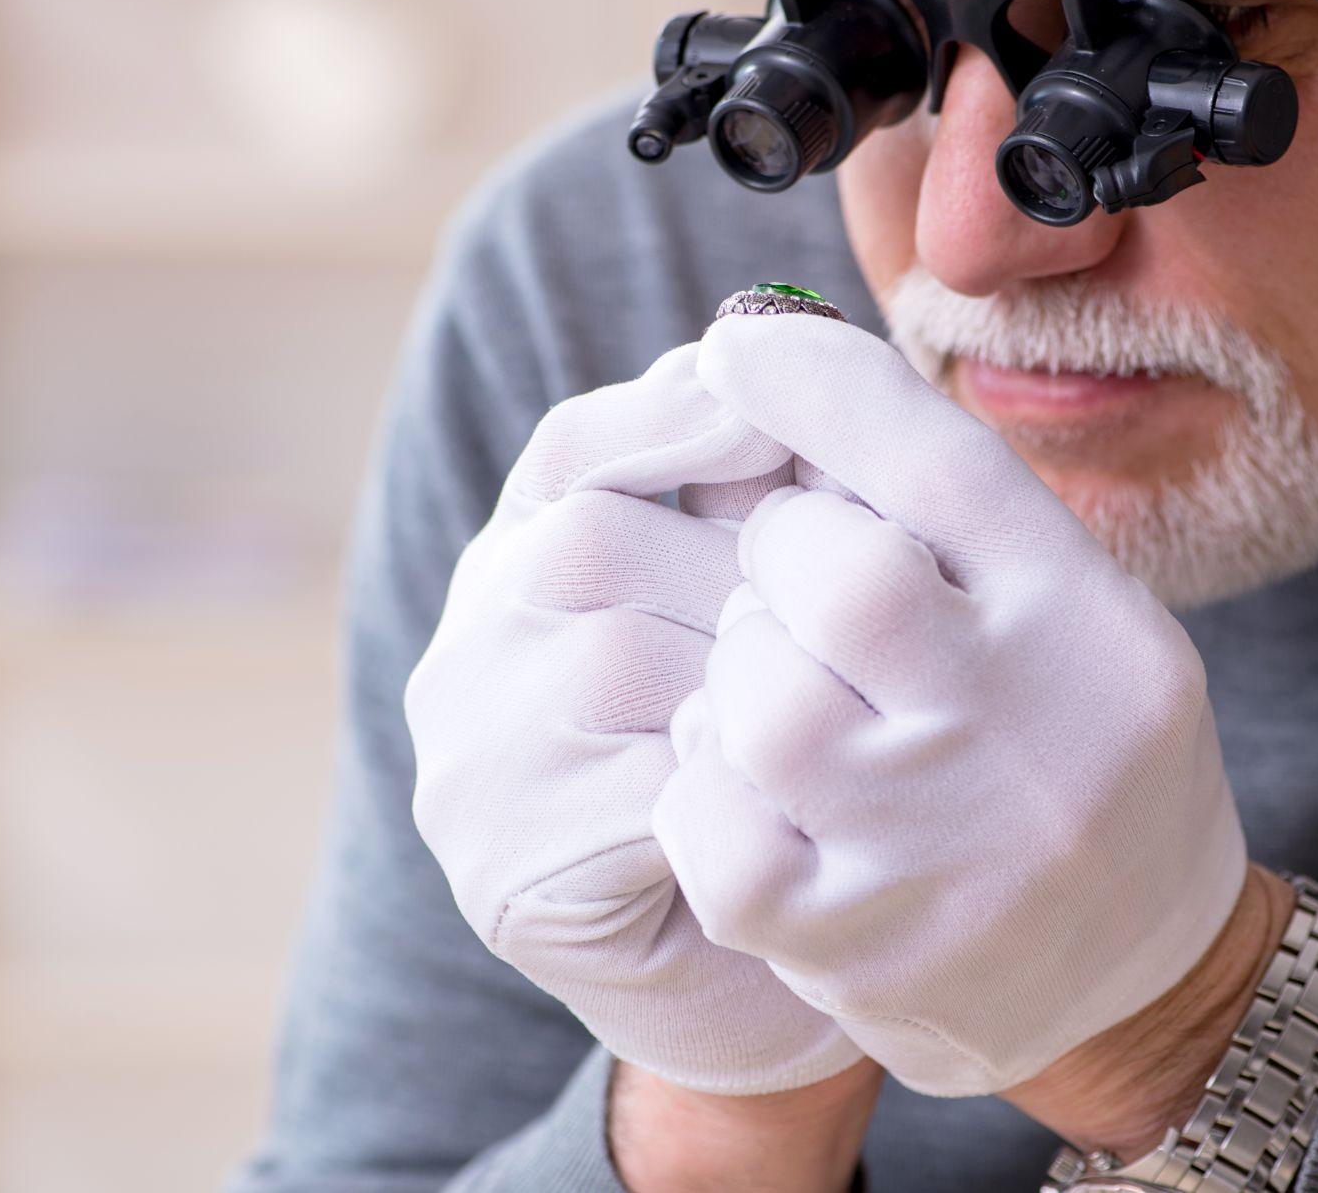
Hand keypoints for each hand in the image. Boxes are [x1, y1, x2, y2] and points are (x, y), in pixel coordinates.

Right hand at [406, 343, 863, 1093]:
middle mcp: (465, 658)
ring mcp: (470, 768)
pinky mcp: (506, 874)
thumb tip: (791, 333)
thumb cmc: (780, 772)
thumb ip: (751, 499)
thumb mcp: (754, 610)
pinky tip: (797, 791)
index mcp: (517, 570)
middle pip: (590, 540)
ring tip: (837, 701)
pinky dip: (735, 777)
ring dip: (749, 671)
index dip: (686, 419)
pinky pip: (635, 786)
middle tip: (852, 607)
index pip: (574, 450)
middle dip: (741, 561)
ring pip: (614, 656)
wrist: (764, 983)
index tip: (794, 427)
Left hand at [650, 315, 1247, 1096]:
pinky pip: (707, 818)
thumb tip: (770, 366)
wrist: (1139, 979)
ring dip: (738, 679)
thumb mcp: (1063, 614)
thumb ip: (946, 513)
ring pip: (754, 698)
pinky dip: (707, 787)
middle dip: (780, 559)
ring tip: (792, 703)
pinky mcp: (858, 950)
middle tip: (797, 589)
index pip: (944, 467)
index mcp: (1091, 628)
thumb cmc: (1068, 749)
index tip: (735, 343)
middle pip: (833, 575)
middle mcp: (1032, 734)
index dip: (822, 388)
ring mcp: (944, 855)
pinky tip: (765, 795)